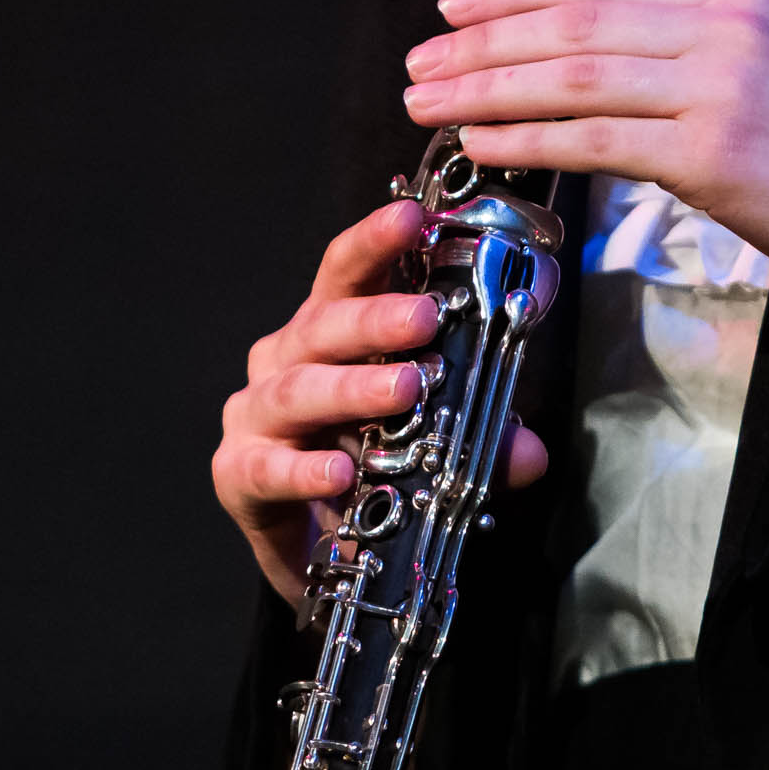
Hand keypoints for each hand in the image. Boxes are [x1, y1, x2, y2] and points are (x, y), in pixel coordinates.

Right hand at [212, 199, 549, 605]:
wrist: (320, 554)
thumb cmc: (373, 469)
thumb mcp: (437, 445)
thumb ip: (480, 439)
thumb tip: (530, 452)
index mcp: (329, 332)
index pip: (346, 273)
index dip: (376, 241)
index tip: (413, 215)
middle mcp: (285, 360)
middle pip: (323, 326)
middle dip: (376, 318)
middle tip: (427, 317)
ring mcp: (255, 416)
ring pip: (299, 390)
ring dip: (354, 388)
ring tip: (405, 389)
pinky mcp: (238, 474)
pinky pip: (268, 468)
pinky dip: (305, 470)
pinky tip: (340, 472)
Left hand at [402, 0, 768, 295]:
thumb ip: (689, 45)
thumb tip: (590, 52)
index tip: (455, 7)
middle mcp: (725, 24)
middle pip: (574, 21)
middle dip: (482, 42)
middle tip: (420, 61)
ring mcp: (720, 85)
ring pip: (573, 75)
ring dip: (487, 89)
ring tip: (428, 103)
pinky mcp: (713, 152)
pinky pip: (595, 138)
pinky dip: (528, 139)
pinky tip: (482, 145)